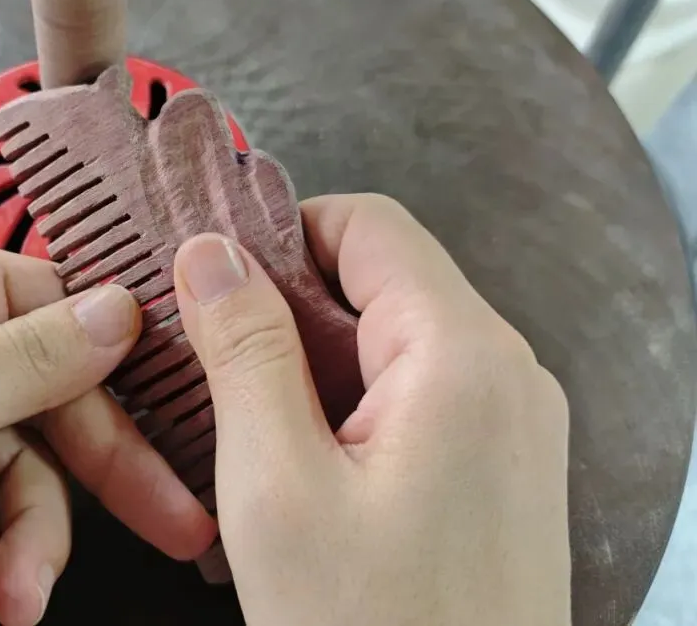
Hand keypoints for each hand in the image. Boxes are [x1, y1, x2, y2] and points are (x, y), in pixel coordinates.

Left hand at [0, 228, 215, 625]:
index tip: (187, 421)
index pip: (64, 312)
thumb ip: (35, 358)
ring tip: (2, 602)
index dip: (128, 369)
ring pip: (13, 481)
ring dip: (18, 548)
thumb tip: (126, 309)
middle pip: (49, 404)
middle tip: (172, 525)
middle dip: (98, 477)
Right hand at [173, 194, 570, 625]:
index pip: (369, 225)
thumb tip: (210, 252)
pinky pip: (411, 396)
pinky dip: (343, 408)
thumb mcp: (278, 487)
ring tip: (238, 425)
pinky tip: (290, 466)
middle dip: (284, 307)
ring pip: (388, 340)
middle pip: (380, 280)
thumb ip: (245, 352)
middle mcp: (505, 373)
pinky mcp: (497, 466)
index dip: (280, 232)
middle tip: (202, 359)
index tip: (208, 275)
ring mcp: (510, 422)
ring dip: (305, 365)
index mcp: (463, 357)